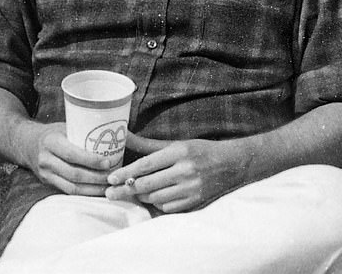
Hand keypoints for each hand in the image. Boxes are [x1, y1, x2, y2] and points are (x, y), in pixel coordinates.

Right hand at [26, 122, 112, 195]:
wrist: (26, 143)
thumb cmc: (53, 132)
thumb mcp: (65, 126)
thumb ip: (88, 131)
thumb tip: (125, 135)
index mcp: (51, 141)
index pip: (72, 154)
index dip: (91, 160)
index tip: (109, 161)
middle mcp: (46, 158)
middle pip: (74, 174)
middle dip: (97, 178)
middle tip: (114, 177)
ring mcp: (46, 173)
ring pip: (72, 187)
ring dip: (93, 189)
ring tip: (109, 187)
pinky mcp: (48, 183)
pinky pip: (68, 192)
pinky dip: (85, 194)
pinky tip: (98, 191)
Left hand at [105, 132, 247, 211]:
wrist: (231, 165)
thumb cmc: (198, 151)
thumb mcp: (175, 144)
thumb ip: (147, 144)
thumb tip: (123, 135)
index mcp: (178, 152)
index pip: (145, 165)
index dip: (125, 173)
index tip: (110, 178)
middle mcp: (185, 171)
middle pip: (148, 184)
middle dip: (126, 190)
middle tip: (110, 193)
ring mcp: (192, 189)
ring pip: (156, 198)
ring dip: (140, 196)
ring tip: (131, 192)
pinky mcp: (196, 202)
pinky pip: (168, 207)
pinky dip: (156, 204)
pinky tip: (152, 198)